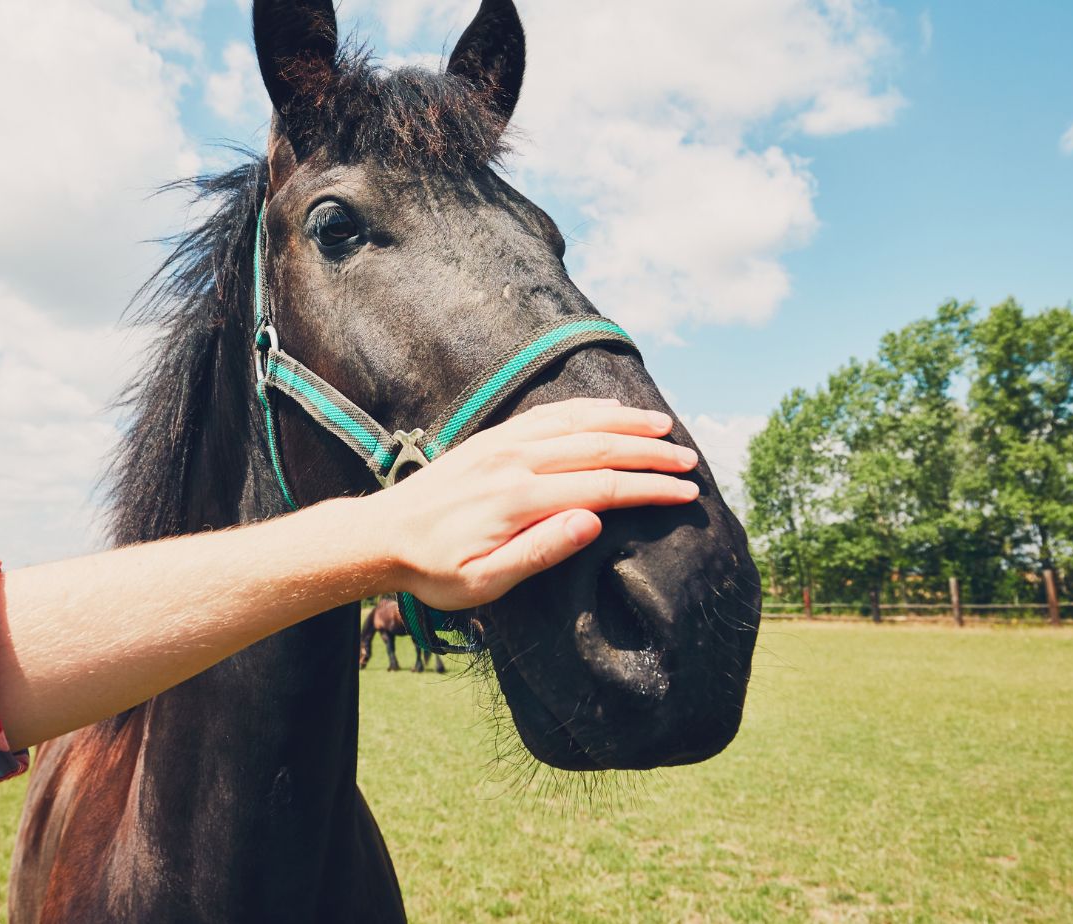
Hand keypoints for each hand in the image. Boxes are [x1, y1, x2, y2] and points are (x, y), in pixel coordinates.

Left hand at [366, 398, 699, 609]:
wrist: (381, 535)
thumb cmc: (433, 570)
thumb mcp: (484, 582)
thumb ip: (540, 552)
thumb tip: (593, 522)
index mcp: (520, 500)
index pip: (604, 487)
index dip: (650, 489)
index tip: (686, 494)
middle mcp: (515, 462)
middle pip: (599, 447)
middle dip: (651, 452)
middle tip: (691, 461)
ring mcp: (503, 444)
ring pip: (578, 422)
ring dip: (625, 422)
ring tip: (665, 426)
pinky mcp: (492, 438)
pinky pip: (549, 415)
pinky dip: (586, 409)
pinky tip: (610, 409)